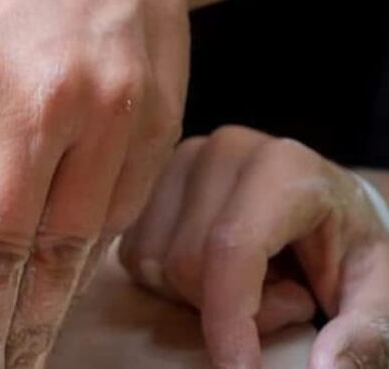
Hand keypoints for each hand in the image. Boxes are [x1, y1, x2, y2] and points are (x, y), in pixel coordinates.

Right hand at [119, 126, 388, 368]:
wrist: (319, 197)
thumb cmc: (345, 240)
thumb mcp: (376, 284)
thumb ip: (365, 328)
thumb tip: (326, 368)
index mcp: (280, 165)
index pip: (231, 248)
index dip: (228, 318)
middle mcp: (220, 151)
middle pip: (187, 264)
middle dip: (229, 308)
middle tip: (283, 296)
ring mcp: (178, 161)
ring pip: (154, 264)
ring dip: (198, 296)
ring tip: (251, 277)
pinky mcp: (148, 181)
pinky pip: (134, 257)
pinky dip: (170, 282)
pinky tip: (213, 266)